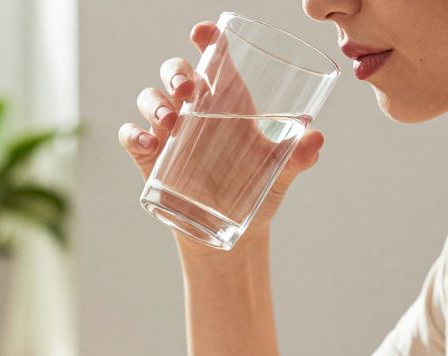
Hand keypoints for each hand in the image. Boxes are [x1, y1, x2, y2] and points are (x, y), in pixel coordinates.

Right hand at [118, 21, 324, 229]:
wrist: (230, 231)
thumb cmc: (256, 191)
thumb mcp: (279, 173)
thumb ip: (298, 156)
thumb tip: (316, 138)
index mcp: (228, 102)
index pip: (214, 60)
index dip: (207, 41)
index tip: (203, 32)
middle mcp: (195, 111)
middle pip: (176, 73)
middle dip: (176, 72)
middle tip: (187, 90)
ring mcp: (169, 133)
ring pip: (150, 98)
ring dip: (155, 103)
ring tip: (170, 122)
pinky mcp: (150, 158)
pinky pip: (132, 135)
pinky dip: (134, 135)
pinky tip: (148, 144)